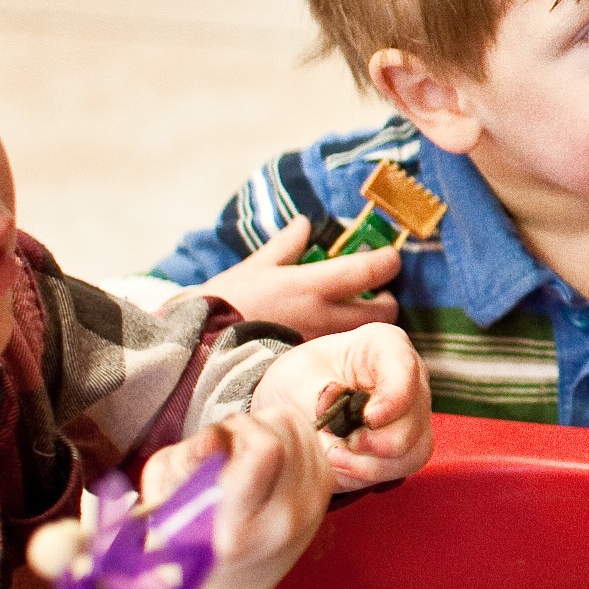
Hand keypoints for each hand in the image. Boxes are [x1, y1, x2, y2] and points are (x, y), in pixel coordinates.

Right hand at [140, 407, 331, 588]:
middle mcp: (285, 520)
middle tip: (228, 450)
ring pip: (297, 428)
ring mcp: (313, 507)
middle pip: (280, 432)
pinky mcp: (326, 492)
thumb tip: (215, 436)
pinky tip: (268, 459)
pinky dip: (288, 437)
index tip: (216, 442)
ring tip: (246, 456)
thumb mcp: (166, 498)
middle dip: (248, 427)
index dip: (236, 430)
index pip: (265, 450)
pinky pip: (310, 438)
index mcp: (237, 531)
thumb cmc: (191, 536)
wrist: (240, 579)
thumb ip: (187, 463)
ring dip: (269, 428)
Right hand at [193, 215, 400, 336]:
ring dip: (368, 324)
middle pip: (384, 312)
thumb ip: (286, 246)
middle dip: (387, 300)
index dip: (388, 261)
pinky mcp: (311, 365)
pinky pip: (342, 352)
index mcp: (313, 286)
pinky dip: (346, 343)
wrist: (198, 350)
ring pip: (365, 335)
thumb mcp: (256, 267)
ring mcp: (321, 345)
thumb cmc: (226, 303)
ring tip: (353, 314)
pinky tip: (331, 336)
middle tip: (375, 292)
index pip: (371, 270)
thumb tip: (305, 224)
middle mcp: (324, 317)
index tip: (389, 257)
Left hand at [252, 323, 433, 491]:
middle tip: (336, 447)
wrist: (299, 398)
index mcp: (387, 346)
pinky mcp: (408, 445)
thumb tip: (332, 410)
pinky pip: (402, 467)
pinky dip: (369, 472)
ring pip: (412, 449)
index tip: (368, 419)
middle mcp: (411, 380)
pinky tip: (342, 465)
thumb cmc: (303, 377)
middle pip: (413, 420)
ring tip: (333, 458)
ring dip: (371, 463)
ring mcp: (414, 414)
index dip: (392, 400)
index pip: (405, 371)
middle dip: (374, 441)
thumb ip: (316, 395)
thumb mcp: (298, 376)